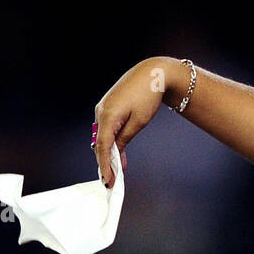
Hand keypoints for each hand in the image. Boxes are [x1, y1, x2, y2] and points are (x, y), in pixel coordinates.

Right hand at [93, 57, 183, 187]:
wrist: (153, 73)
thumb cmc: (148, 94)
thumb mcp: (139, 122)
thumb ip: (124, 139)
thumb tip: (115, 154)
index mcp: (107, 115)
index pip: (101, 147)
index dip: (104, 166)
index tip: (108, 181)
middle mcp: (100, 111)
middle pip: (99, 142)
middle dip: (105, 162)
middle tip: (112, 180)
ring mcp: (102, 107)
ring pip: (102, 135)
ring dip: (108, 151)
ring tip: (117, 169)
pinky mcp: (108, 105)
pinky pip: (106, 127)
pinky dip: (110, 140)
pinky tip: (117, 150)